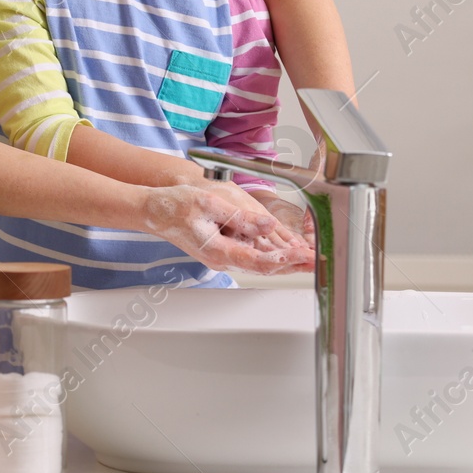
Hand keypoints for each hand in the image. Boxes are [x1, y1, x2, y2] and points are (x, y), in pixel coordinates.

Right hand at [138, 185, 314, 274]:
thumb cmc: (175, 206)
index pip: (257, 261)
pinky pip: (253, 256)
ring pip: (261, 264)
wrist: (154, 211)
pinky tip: (287, 254)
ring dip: (286, 263)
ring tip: (310, 260)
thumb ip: (239, 217)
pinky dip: (273, 256)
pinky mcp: (224, 249)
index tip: (303, 257)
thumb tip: (266, 225)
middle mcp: (223, 258)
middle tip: (318, 262)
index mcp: (218, 250)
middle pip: (264, 268)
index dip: (283, 261)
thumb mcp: (207, 204)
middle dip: (292, 266)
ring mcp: (223, 256)